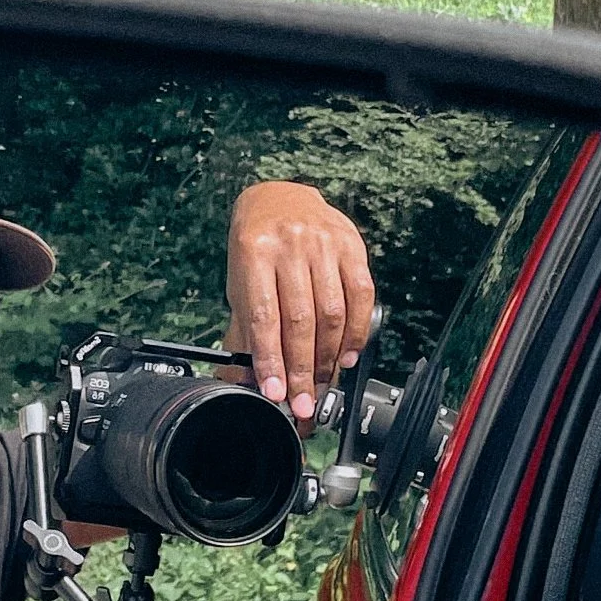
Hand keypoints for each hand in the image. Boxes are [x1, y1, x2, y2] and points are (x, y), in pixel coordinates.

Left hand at [224, 181, 376, 424]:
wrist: (280, 199)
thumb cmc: (256, 247)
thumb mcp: (240, 282)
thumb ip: (247, 328)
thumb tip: (249, 379)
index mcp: (254, 252)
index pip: (265, 317)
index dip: (271, 360)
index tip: (276, 391)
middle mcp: (291, 245)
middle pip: (301, 320)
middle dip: (302, 369)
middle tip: (302, 401)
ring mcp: (324, 244)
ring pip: (332, 313)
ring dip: (328, 357)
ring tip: (322, 383)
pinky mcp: (352, 246)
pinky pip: (361, 297)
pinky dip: (356, 333)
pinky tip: (346, 354)